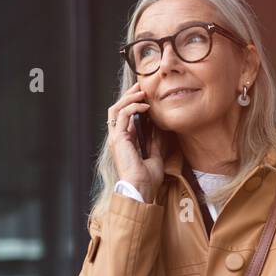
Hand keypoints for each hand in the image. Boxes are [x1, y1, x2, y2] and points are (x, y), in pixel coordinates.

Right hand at [107, 82, 164, 201]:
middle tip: (141, 86)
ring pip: (116, 108)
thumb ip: (155, 142)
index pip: (125, 116)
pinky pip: (122, 114)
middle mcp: (118, 138)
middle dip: (129, 95)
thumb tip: (159, 129)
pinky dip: (132, 106)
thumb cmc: (147, 179)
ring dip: (129, 97)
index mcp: (125, 142)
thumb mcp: (155, 156)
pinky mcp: (118, 138)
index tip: (146, 95)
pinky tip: (144, 105)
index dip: (133, 103)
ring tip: (142, 91)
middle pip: (118, 109)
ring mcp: (116, 137)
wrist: (141, 189)